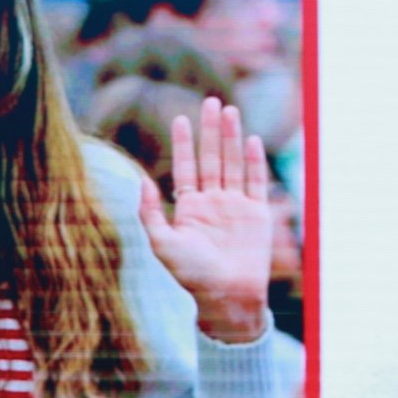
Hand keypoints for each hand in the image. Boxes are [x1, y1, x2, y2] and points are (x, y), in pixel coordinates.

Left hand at [137, 96, 273, 343]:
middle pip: (212, 158)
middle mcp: (213, 203)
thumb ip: (149, 212)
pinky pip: (256, 182)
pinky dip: (254, 161)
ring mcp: (236, 206)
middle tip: (210, 101)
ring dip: (231, 137)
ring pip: (233, 163)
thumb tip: (140, 180)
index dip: (183, 144)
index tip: (180, 118)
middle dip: (210, 130)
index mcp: (189, 208)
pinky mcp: (257, 214)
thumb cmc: (192, 275)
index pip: (186, 168)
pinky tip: (251, 139)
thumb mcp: (162, 244)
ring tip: (229, 110)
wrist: (227, 296)